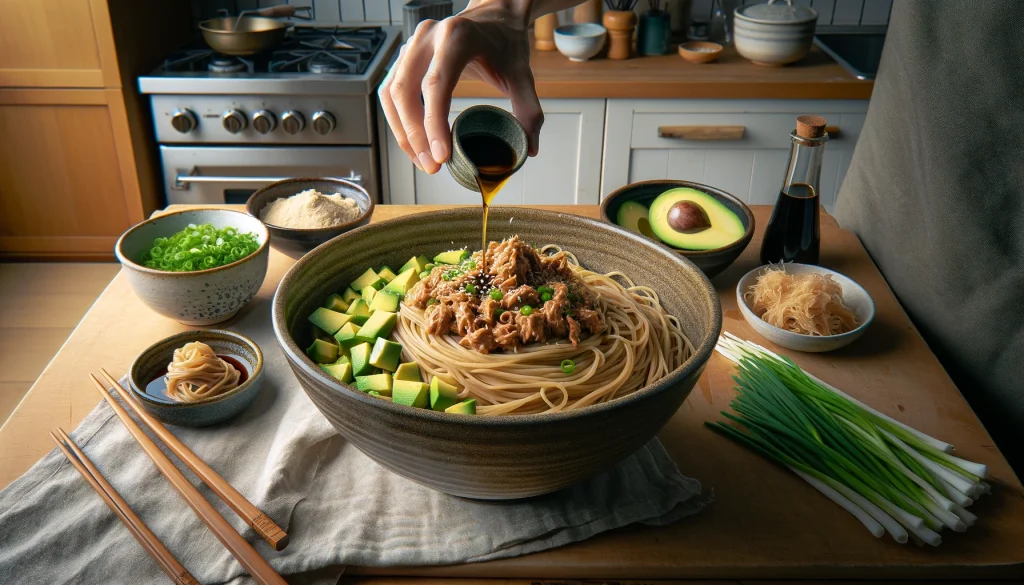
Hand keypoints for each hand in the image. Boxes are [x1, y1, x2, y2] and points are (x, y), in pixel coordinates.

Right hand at [378, 0, 543, 174]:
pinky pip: (391, 92)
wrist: (494, 16)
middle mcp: (427, 38)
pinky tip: (414, 143)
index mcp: (456, 37)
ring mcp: (411, 45)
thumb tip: (529, 148)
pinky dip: (398, 121)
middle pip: (405, 91)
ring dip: (403, 132)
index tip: (441, 156)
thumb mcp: (522, 73)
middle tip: (432, 166)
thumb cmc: (504, 41)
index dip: (434, 124)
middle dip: (415, 135)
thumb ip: (529, 109)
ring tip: (423, 161)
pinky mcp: (404, 57)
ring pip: (392, 94)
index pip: (436, 84)